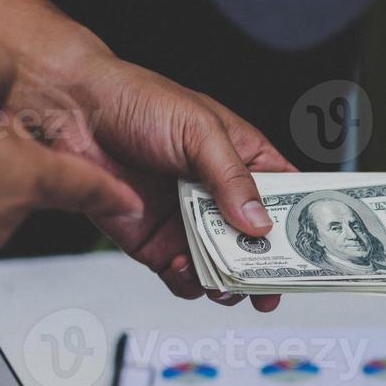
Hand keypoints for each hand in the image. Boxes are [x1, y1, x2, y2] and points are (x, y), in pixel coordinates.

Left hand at [11, 47, 295, 311]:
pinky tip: (185, 271)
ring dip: (227, 280)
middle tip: (269, 285)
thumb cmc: (136, 100)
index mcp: (243, 160)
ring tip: (223, 282)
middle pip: (258, 244)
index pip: (287, 198)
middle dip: (266, 268)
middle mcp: (219, 196)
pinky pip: (183, 276)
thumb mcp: (200, 130)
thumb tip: (259, 224)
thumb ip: (232, 178)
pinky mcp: (155, 243)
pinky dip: (189, 282)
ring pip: (223, 267)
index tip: (314, 253)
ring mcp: (188, 222)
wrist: (71, 113)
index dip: (302, 226)